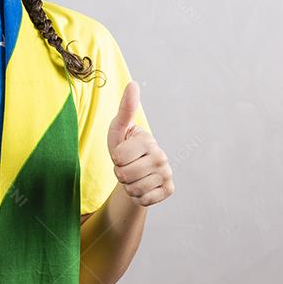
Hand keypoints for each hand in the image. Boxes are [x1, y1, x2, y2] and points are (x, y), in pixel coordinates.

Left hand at [106, 81, 173, 206]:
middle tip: (126, 166)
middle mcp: (162, 156)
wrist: (134, 169)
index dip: (114, 159)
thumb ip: (125, 108)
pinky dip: (138, 197)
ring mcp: (167, 174)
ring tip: (133, 175)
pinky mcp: (169, 189)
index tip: (121, 153)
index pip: (118, 158)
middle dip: (119, 173)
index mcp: (148, 141)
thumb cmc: (124, 145)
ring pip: (134, 189)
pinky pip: (144, 200)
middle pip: (125, 175)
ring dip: (128, 185)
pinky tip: (142, 186)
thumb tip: (133, 83)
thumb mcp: (119, 128)